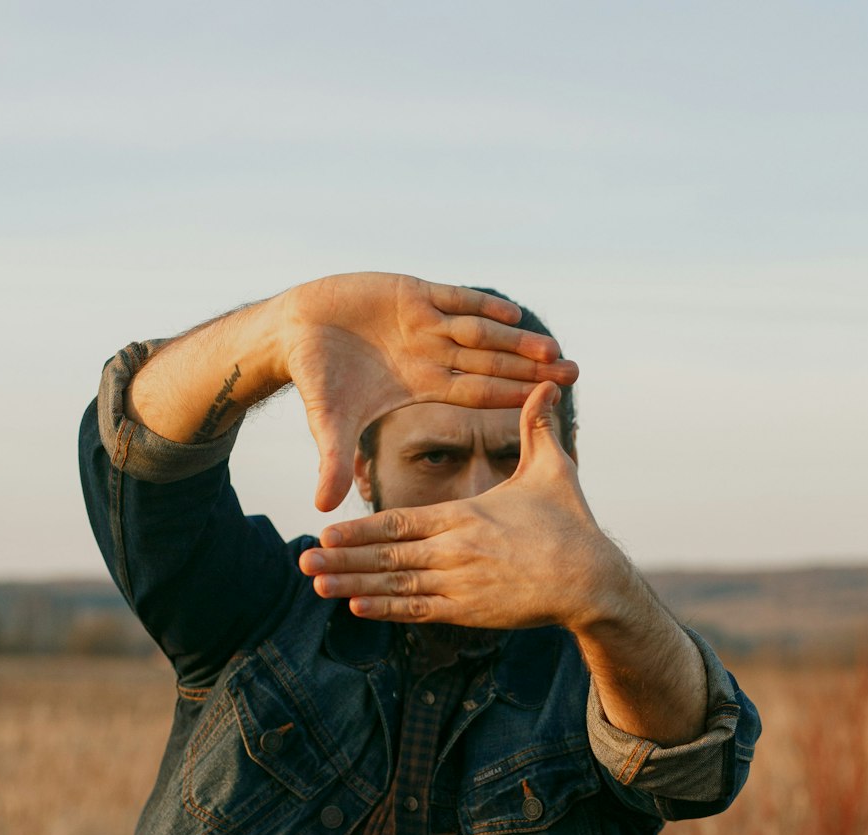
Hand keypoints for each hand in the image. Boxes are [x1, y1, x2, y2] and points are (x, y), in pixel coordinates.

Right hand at [281, 275, 577, 510]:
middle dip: (529, 367)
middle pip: (491, 362)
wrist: (295, 332)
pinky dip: (480, 304)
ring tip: (552, 349)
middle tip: (572, 373)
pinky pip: (453, 299)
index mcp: (423, 385)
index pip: (477, 393)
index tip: (547, 404)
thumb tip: (322, 508)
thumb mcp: (328, 424)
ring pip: (480, 331)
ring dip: (516, 340)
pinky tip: (511, 313)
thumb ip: (334, 462)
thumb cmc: (316, 379)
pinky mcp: (410, 293)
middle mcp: (432, 354)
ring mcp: (425, 322)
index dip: (511, 397)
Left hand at [298, 382, 626, 631]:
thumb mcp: (553, 471)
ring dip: (353, 586)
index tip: (327, 531)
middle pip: (386, 556)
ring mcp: (460, 585)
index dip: (360, 528)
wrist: (591, 580)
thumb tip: (545, 386)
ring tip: (316, 585)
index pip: (400, 523)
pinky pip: (419, 612)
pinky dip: (387, 610)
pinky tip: (357, 607)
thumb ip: (539, 430)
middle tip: (303, 561)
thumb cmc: (572, 525)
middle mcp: (454, 551)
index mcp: (464, 517)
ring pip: (395, 586)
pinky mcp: (471, 612)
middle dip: (343, 559)